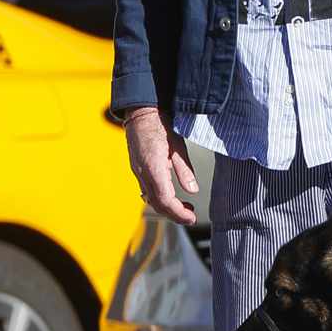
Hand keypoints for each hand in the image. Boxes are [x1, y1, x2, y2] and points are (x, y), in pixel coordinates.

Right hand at [123, 107, 198, 225]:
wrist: (141, 113)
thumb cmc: (161, 125)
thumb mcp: (178, 145)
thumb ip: (184, 170)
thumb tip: (193, 191)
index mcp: (153, 167)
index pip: (165, 199)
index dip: (178, 212)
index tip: (192, 217)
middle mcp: (143, 173)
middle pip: (157, 204)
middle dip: (175, 214)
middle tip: (191, 216)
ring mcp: (138, 173)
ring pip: (151, 200)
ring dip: (168, 208)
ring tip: (185, 208)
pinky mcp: (138, 170)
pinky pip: (147, 191)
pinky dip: (160, 199)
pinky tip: (171, 198)